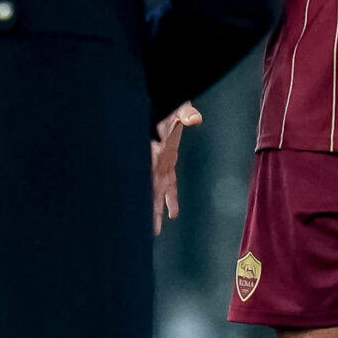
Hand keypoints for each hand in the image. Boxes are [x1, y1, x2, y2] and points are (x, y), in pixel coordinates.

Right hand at [153, 103, 201, 233]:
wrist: (164, 106)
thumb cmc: (169, 107)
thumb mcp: (177, 108)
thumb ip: (185, 114)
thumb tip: (195, 119)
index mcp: (153, 150)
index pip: (148, 173)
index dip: (146, 190)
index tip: (141, 209)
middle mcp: (154, 160)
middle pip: (149, 190)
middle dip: (149, 210)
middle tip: (150, 230)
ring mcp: (160, 164)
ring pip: (156, 192)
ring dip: (156, 210)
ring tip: (155, 231)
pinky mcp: (168, 163)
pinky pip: (168, 185)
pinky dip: (171, 199)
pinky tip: (173, 214)